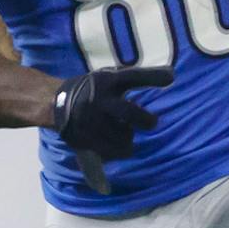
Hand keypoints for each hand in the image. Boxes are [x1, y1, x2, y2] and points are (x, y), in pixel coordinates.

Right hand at [52, 65, 173, 194]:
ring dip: (128, 138)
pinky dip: (117, 151)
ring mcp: (91, 120)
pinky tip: (112, 144)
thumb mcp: (111, 77)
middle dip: (146, 120)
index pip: (133, 76)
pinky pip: (112, 152)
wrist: (57, 104)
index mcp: (107, 81)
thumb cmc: (94, 89)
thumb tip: (171, 75)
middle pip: (129, 113)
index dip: (153, 77)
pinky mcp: (85, 138)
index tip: (171, 77)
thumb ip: (137, 78)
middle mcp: (99, 99)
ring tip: (121, 131)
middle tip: (151, 123)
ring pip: (124, 137)